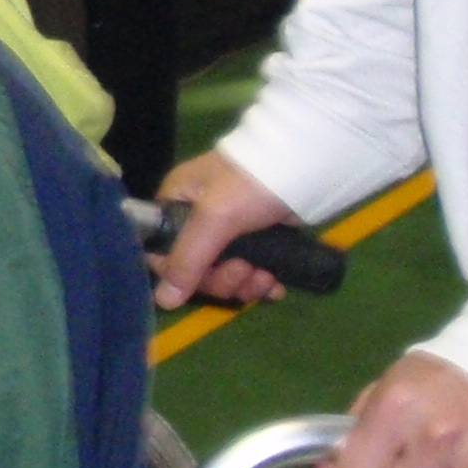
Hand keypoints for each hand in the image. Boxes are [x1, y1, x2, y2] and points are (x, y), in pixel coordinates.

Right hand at [150, 150, 296, 309]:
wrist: (306, 166)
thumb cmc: (250, 185)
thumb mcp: (214, 218)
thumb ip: (187, 260)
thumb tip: (162, 302)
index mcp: (177, 203)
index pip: (161, 249)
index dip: (179, 272)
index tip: (203, 277)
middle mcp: (198, 219)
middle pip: (196, 268)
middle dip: (223, 279)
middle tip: (245, 272)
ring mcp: (229, 231)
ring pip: (225, 274)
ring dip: (245, 284)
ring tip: (266, 278)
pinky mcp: (258, 240)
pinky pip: (250, 272)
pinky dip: (261, 283)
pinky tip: (275, 285)